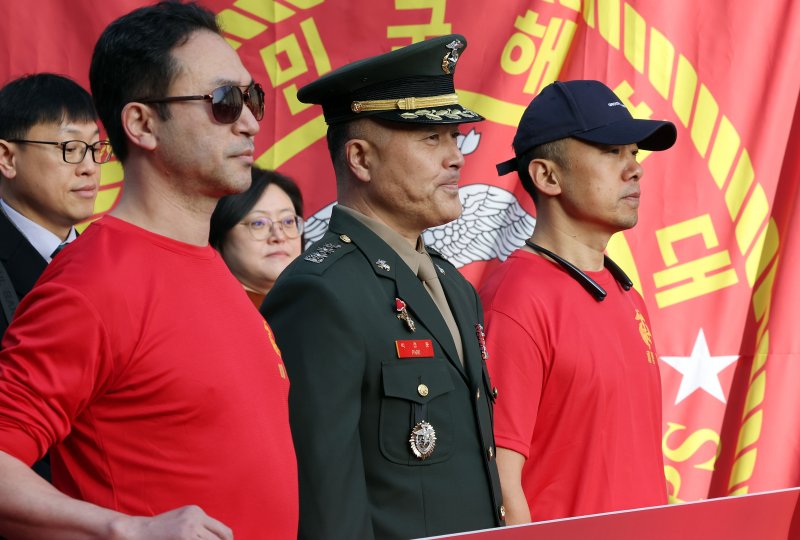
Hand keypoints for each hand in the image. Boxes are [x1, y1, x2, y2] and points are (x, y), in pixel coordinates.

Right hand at [110, 505, 232, 539]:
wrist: (137, 531)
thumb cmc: (160, 531)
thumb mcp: (182, 521)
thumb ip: (200, 528)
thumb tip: (222, 538)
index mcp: (197, 512)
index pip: (223, 531)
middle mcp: (196, 518)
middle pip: (220, 539)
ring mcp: (189, 528)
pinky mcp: (184, 538)